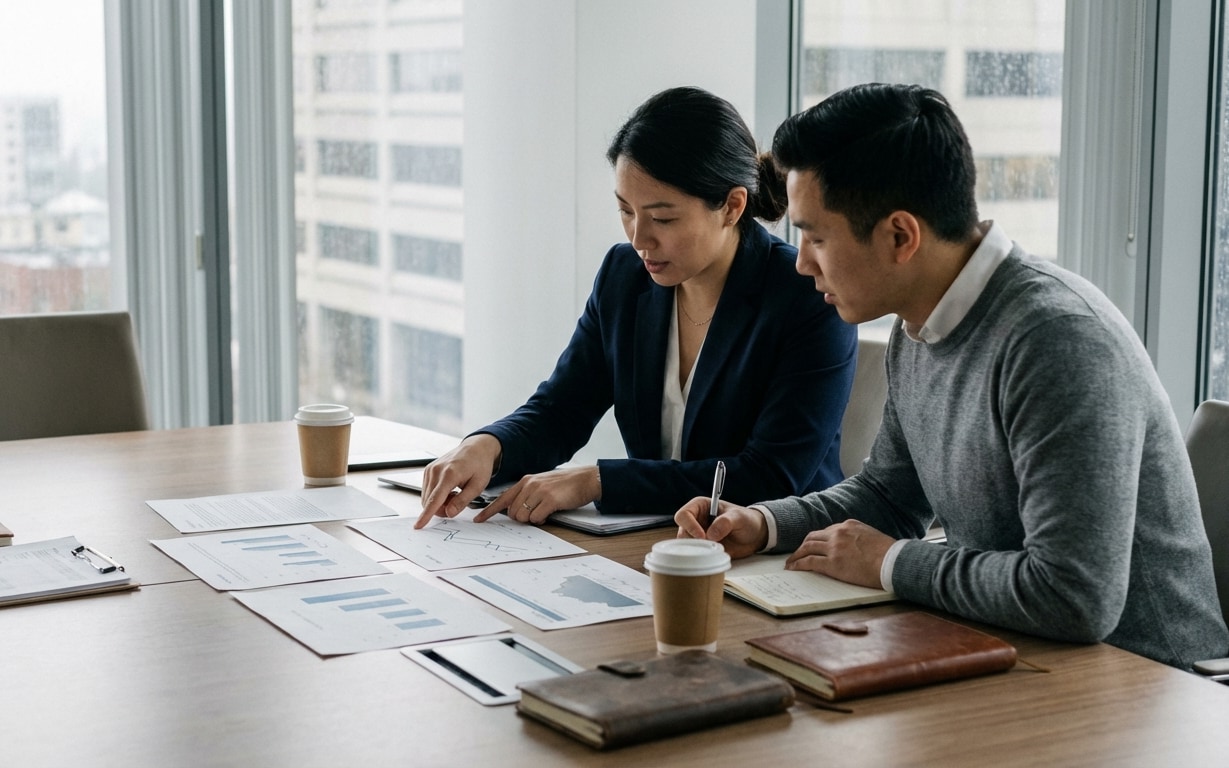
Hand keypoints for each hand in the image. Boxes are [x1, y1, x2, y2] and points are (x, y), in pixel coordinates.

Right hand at [413, 434, 501, 527]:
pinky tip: (449, 490)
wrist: (475, 448)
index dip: (426, 515)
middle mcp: (436, 470)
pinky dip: (436, 496)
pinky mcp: (428, 470)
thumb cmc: (479, 465)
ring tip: (455, 494)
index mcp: (449, 474)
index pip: (434, 500)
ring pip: (426, 498)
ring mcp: (430, 469)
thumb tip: (449, 514)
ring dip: (438, 503)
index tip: (418, 526)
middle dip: (441, 509)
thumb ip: (463, 501)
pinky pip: (427, 491)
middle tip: (457, 503)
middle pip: (429, 501)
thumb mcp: (478, 486)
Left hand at [475, 465, 600, 523]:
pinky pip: (536, 518)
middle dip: (521, 518)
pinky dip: (542, 520)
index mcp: (525, 481)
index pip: (502, 498)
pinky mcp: (549, 500)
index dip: (489, 511)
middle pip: (512, 512)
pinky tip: (550, 513)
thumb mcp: (542, 485)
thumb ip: (527, 494)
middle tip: (535, 513)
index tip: (478, 520)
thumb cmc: (565, 485)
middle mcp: (529, 485)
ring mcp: (538, 491)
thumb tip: (516, 511)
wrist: (585, 479)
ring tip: (544, 511)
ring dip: (532, 519)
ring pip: (522, 517)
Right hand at [673, 496, 767, 559]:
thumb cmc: (746, 520)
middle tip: (710, 546)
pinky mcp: (702, 548)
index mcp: (700, 506)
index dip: (690, 526)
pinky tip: (714, 556)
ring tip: (715, 550)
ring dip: (698, 550)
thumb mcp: (739, 517)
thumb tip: (711, 534)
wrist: (754, 535)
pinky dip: (701, 557)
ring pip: (686, 546)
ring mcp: (698, 536)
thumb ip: (726, 522)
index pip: (684, 515)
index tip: (703, 536)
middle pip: (682, 532)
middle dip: (694, 541)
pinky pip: (695, 555)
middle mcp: (695, 521)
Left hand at [784, 519, 894, 588]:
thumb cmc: (889, 553)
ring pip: (807, 548)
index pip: (827, 531)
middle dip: (803, 545)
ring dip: (797, 555)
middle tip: (797, 553)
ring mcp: (834, 547)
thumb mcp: (871, 536)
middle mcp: (838, 533)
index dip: (817, 539)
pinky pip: (809, 562)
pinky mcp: (832, 563)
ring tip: (791, 563)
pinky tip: (793, 568)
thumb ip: (857, 537)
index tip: (812, 546)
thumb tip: (852, 546)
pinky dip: (798, 564)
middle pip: (813, 537)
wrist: (893, 562)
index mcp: (848, 525)